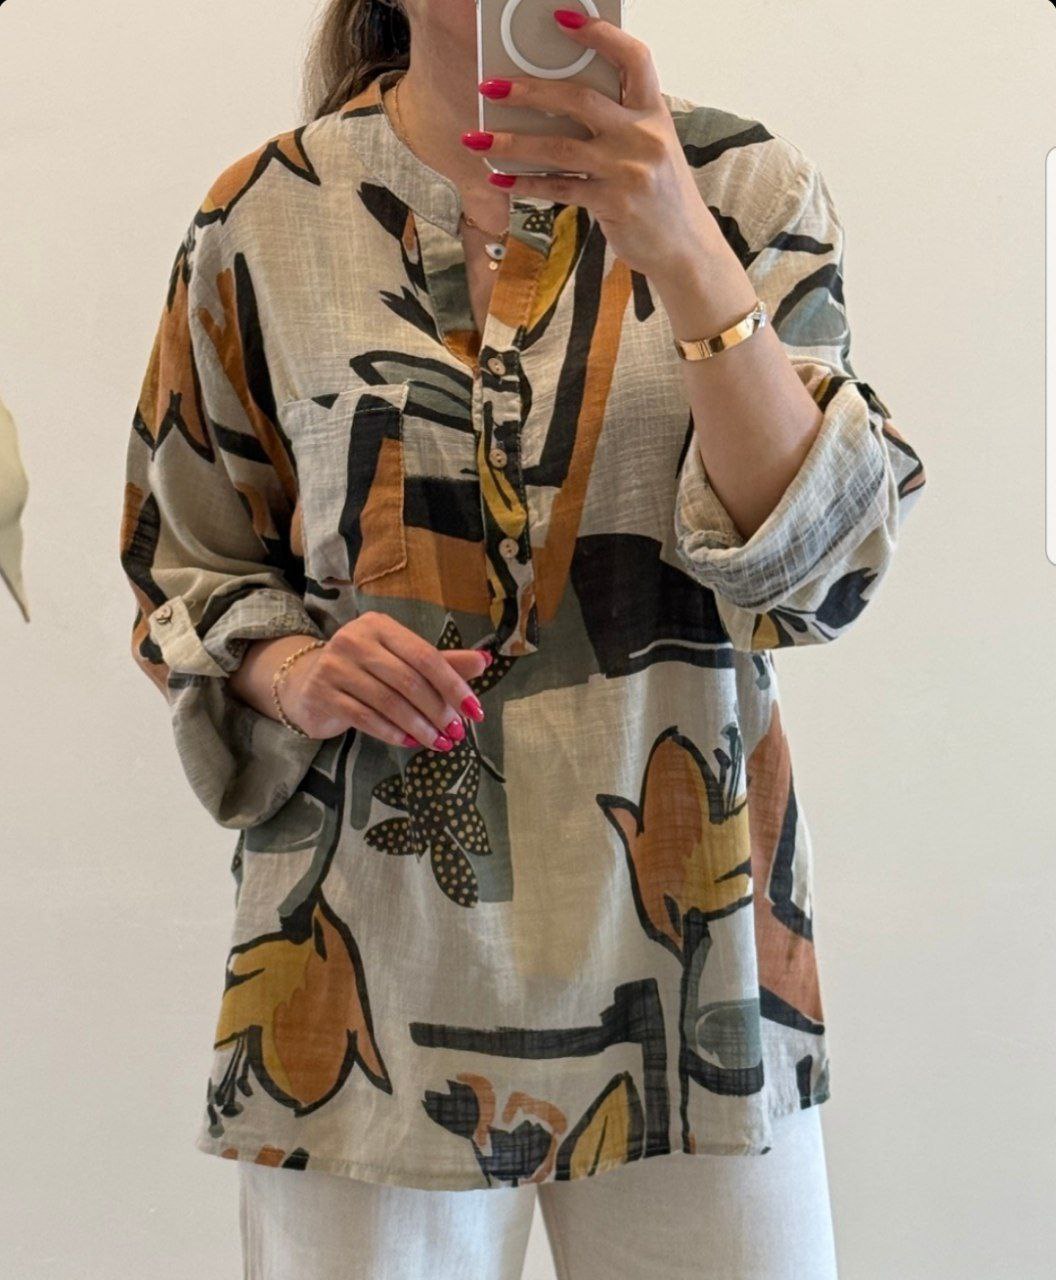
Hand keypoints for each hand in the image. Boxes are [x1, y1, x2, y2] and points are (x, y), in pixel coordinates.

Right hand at [278, 612, 490, 749]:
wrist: (307, 683)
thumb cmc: (364, 671)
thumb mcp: (401, 661)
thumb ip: (441, 663)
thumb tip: (485, 660)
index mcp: (380, 626)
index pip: (426, 656)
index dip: (454, 685)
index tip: (476, 711)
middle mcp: (355, 639)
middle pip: (409, 680)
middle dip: (439, 711)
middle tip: (457, 733)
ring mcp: (335, 665)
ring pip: (388, 702)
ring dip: (419, 727)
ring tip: (438, 743)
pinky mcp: (321, 693)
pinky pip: (365, 718)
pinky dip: (392, 733)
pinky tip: (409, 743)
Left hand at [467, 9, 721, 282]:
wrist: (684, 246)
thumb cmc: (660, 192)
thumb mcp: (652, 146)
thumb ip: (619, 122)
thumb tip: (559, 103)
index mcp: (654, 112)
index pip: (633, 58)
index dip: (599, 35)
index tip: (562, 19)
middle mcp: (642, 136)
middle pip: (579, 100)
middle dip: (529, 91)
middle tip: (491, 87)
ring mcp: (627, 171)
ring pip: (559, 148)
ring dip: (512, 143)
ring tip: (477, 139)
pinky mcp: (612, 204)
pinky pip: (559, 188)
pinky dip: (525, 184)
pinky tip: (499, 179)